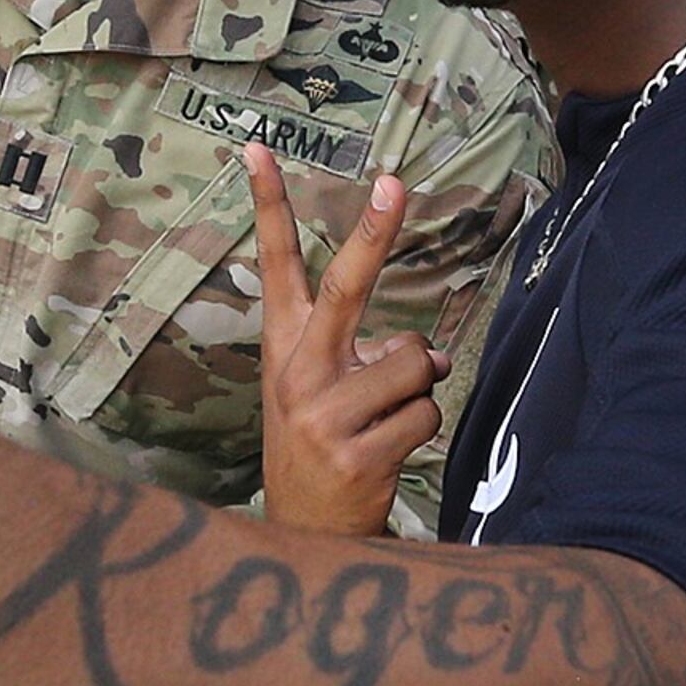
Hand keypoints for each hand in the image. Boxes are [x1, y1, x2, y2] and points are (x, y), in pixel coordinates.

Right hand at [248, 147, 443, 537]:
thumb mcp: (322, 392)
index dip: (266, 206)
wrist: (304, 537)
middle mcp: (298, 373)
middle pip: (346, 287)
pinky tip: (388, 452)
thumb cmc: (323, 446)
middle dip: (374, 232)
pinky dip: (422, 430)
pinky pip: (426, 413)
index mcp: (283, 348)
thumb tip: (427, 353)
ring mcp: (325, 414)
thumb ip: (367, 354)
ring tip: (383, 424)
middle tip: (395, 182)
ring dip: (417, 392)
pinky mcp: (358, 453)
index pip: (275, 266)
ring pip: (413, 363)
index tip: (258, 149)